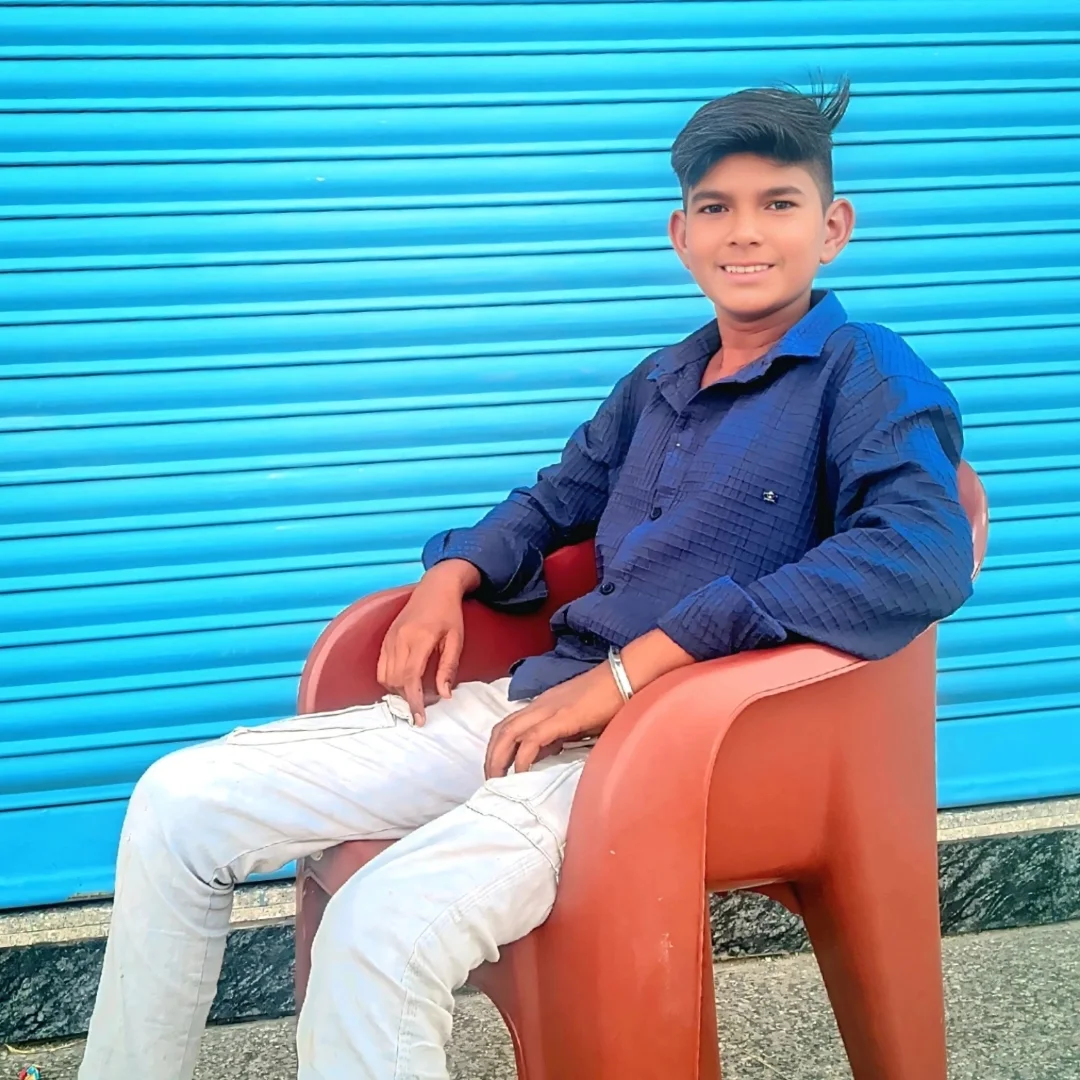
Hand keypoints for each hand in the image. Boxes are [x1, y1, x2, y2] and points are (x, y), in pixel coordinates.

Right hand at [377, 559, 480, 724]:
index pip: (411, 678)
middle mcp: (399, 639)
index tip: (419, 719)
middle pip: (396, 681)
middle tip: (426, 704)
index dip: (414, 702)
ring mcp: (390, 638)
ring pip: (386, 676)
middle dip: (408, 698)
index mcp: (419, 639)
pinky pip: (381, 667)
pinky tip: (406, 681)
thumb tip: (444, 695)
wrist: (435, 588)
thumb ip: (448, 668)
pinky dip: (391, 680)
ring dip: (399, 690)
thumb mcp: (456, 640)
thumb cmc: (449, 613)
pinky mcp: (386, 639)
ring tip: (417, 692)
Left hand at [484, 661, 624, 778]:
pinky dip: (521, 758)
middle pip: (501, 729)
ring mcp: (548, 710)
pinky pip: (532, 739)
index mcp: (542, 705)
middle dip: (491, 756)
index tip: (497, 770)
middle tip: (490, 780)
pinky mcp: (561, 718)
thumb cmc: (609, 697)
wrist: (625, 675)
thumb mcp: (577, 720)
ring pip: (509, 733)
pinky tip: (521, 774)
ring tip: (497, 781)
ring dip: (498, 758)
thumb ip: (560, 734)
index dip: (497, 747)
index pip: (509, 725)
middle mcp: (539, 705)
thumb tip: (547, 754)